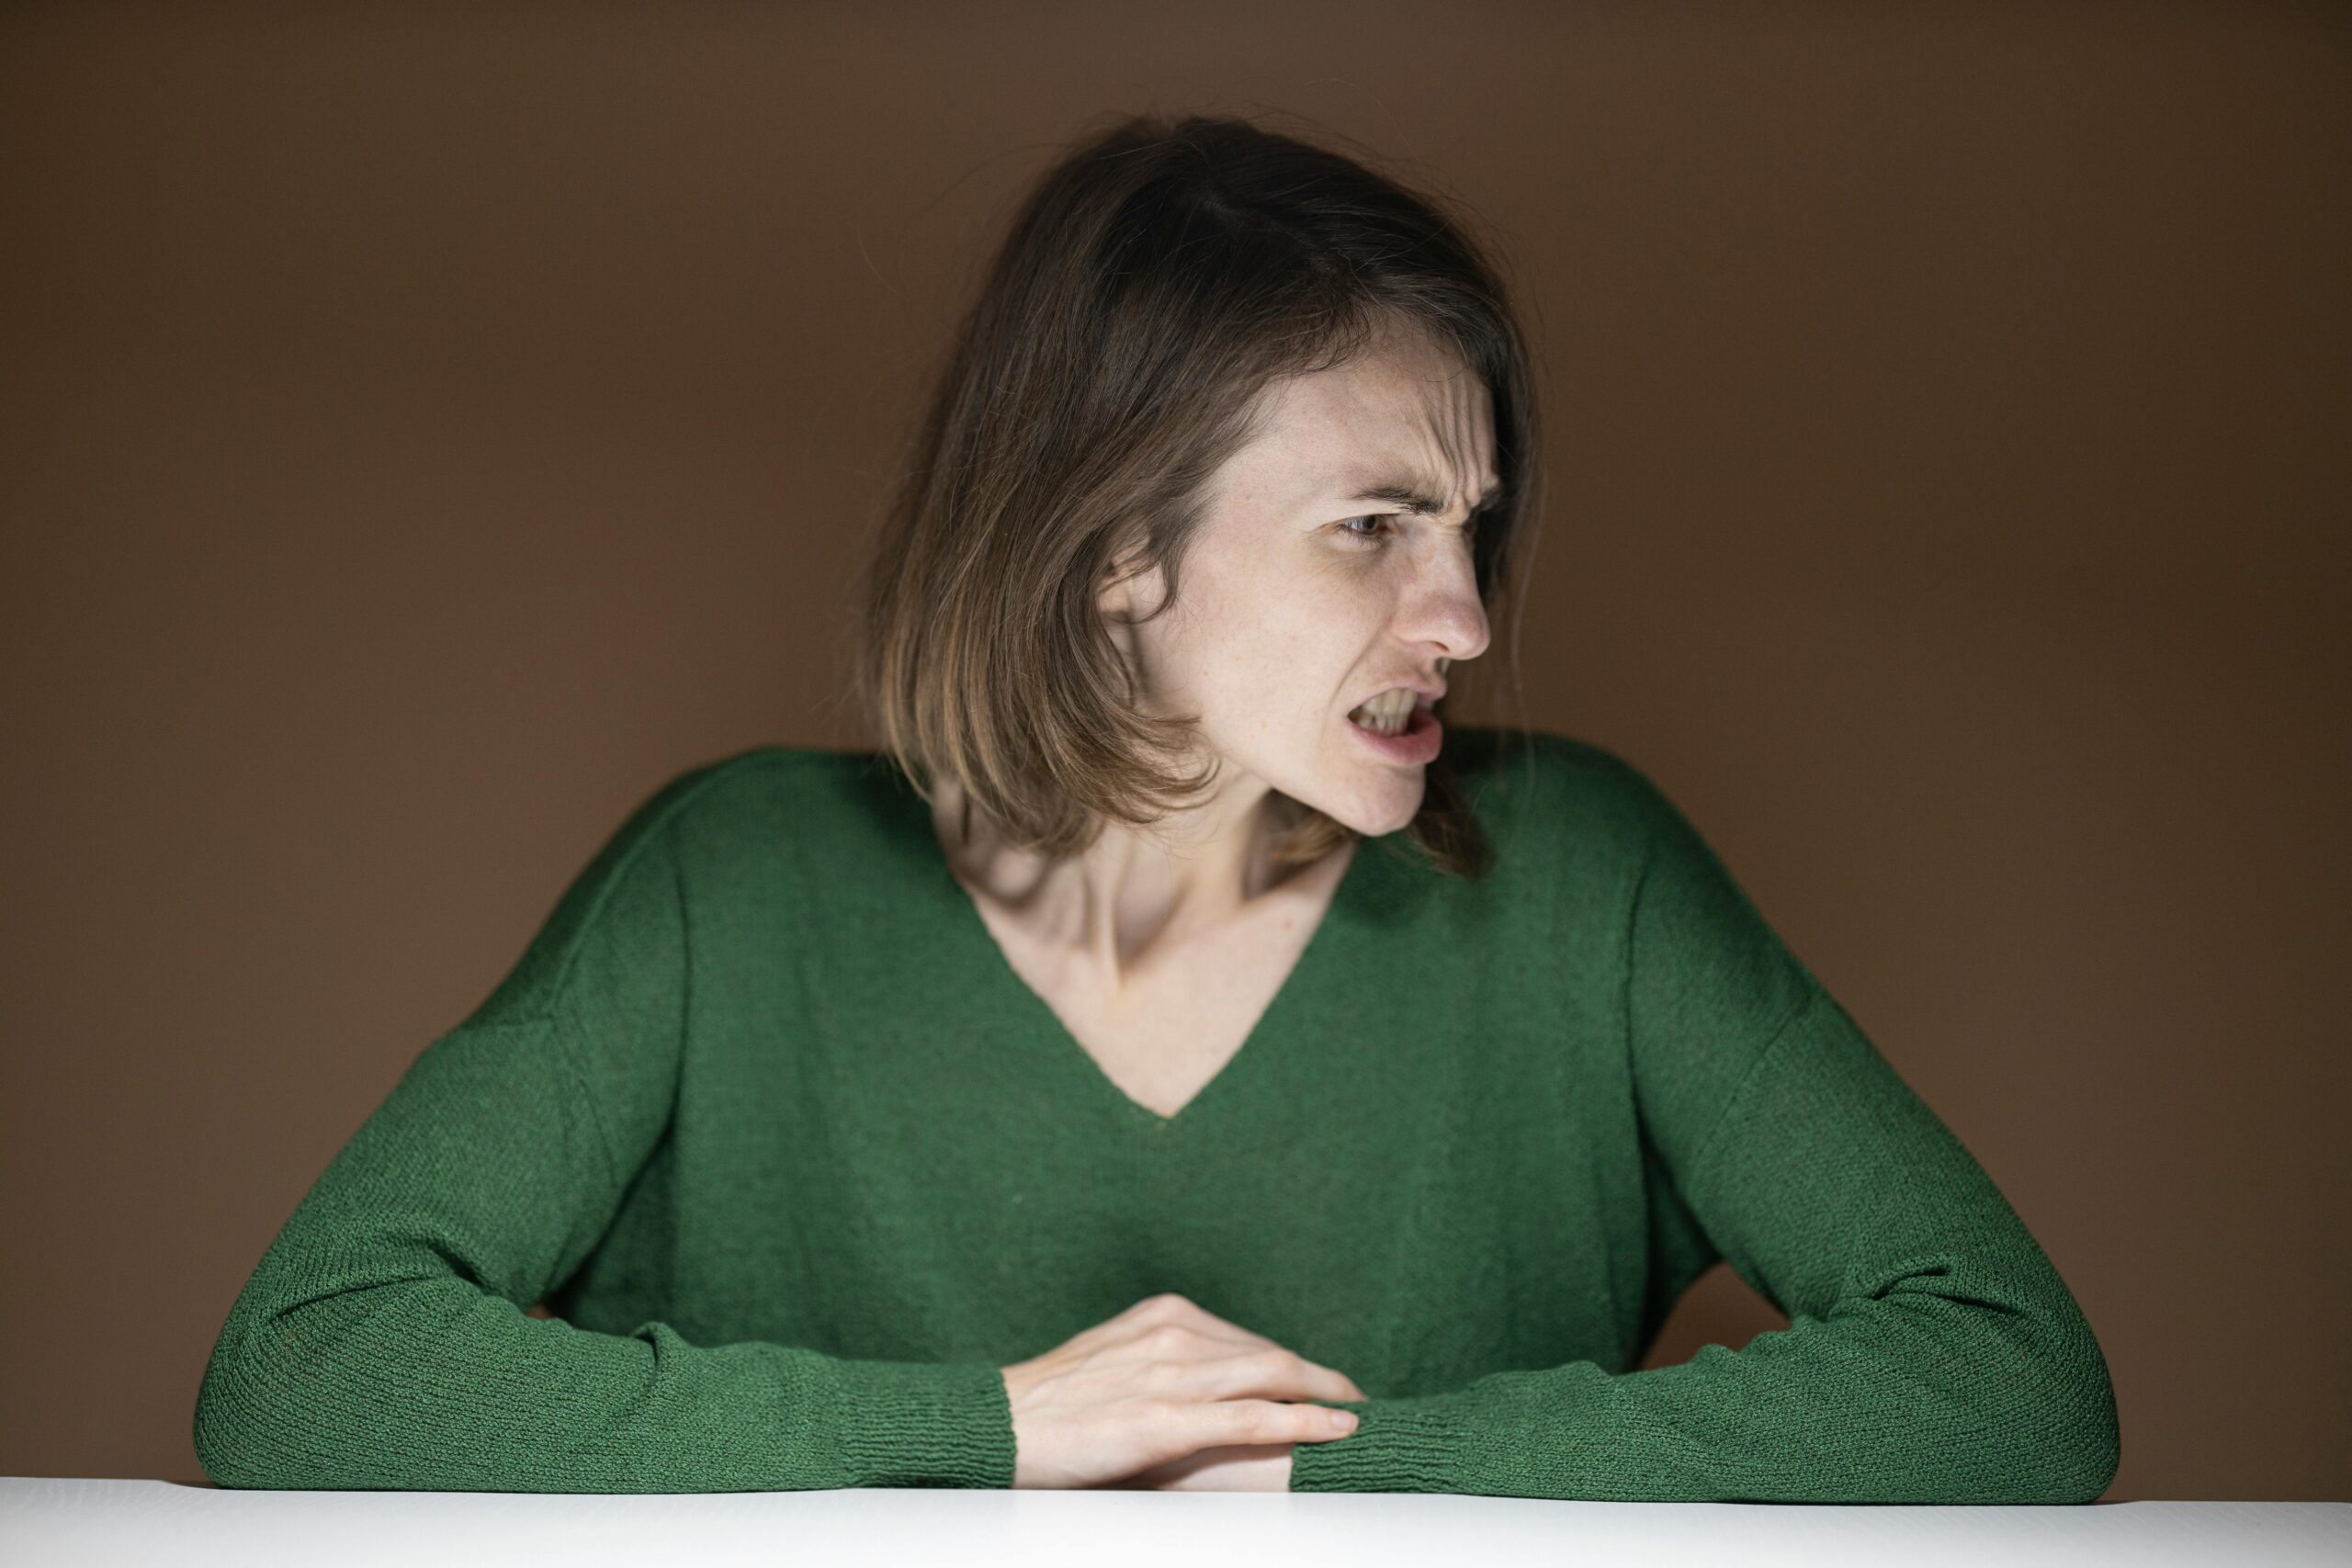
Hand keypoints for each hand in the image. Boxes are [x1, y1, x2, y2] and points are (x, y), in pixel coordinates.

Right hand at [998, 1292, 1366, 1489]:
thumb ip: (1161, 1361)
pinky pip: (1252, 1417)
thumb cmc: (1051, 1402)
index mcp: (1164, 1314)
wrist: (1000, 1424)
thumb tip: (1201, 1379)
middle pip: (1271, 1354)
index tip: (1321, 1384)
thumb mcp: (1114, 1359)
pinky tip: (1338, 1429)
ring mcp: (1172, 1374)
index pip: (1248, 1339)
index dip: (1293, 1366)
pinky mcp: (1165, 1419)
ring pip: (1273, 1377)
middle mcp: (1175, 1333)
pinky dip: (1304, 1421)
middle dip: (1322, 1378)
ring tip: (1361, 1416)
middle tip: (1356, 1400)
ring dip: (1327, 1397)